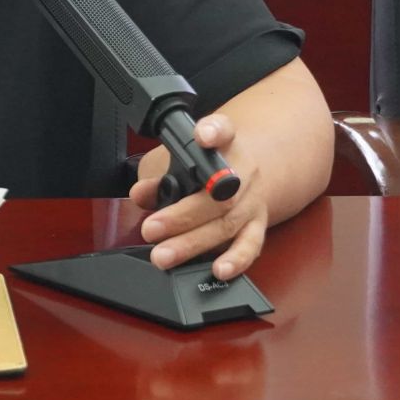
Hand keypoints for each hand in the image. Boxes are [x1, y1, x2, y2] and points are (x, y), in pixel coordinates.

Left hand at [129, 113, 265, 279]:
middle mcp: (242, 170)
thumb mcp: (177, 156)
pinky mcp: (258, 223)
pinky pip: (251, 244)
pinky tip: (218, 270)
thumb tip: (141, 194)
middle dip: (182, 216)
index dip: (213, 131)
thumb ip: (157, 174)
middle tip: (151, 229)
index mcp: (223, 143)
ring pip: (228, 223)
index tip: (203, 135)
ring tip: (165, 255)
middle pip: (218, 194)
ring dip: (194, 243)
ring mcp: (253, 199)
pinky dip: (236, 259)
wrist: (250, 168)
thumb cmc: (206, 164)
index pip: (222, 129)